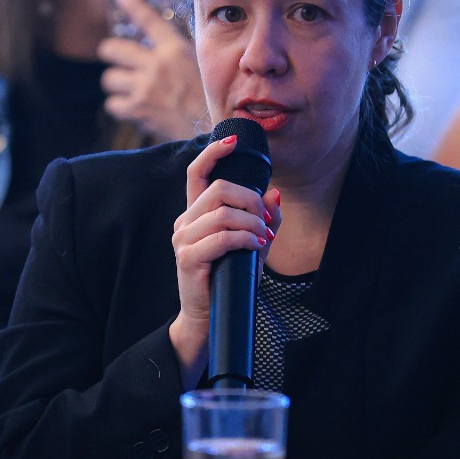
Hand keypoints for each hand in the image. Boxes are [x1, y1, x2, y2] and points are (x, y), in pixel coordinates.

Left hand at [97, 0, 205, 141]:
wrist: (213, 132)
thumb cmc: (213, 102)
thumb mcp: (203, 68)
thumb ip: (181, 57)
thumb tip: (168, 49)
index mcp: (176, 50)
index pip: (149, 20)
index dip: (132, 5)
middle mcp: (156, 64)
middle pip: (112, 49)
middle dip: (111, 54)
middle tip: (116, 60)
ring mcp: (144, 87)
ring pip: (109, 78)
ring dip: (117, 85)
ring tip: (129, 90)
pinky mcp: (137, 110)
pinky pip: (113, 104)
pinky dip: (121, 107)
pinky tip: (133, 109)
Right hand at [168, 134, 282, 373]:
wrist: (209, 318)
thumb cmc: (228, 279)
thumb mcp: (251, 245)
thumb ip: (263, 221)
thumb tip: (275, 195)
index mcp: (195, 214)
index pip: (196, 173)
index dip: (213, 152)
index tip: (232, 140)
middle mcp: (184, 222)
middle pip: (219, 189)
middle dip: (250, 199)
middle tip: (264, 220)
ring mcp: (183, 240)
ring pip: (222, 212)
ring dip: (251, 221)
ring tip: (262, 236)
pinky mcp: (188, 258)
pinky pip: (222, 237)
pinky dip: (245, 238)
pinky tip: (256, 246)